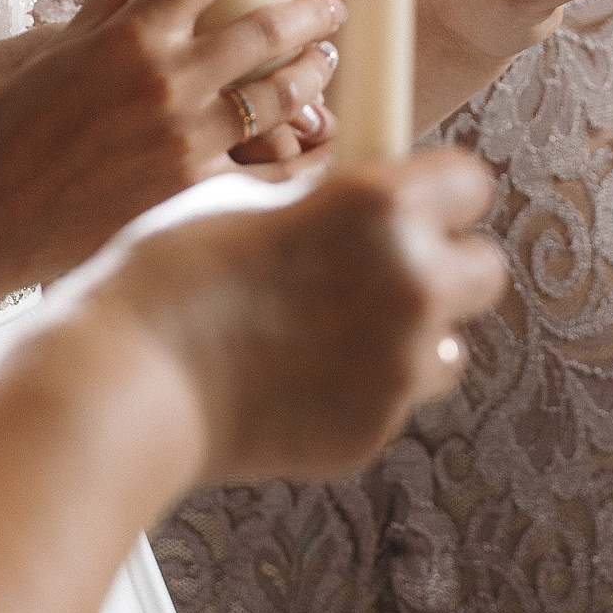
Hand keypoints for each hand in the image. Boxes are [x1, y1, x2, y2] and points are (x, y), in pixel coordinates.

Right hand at [0, 0, 347, 291]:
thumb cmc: (13, 129)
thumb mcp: (59, 54)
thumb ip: (104, 5)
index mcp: (133, 32)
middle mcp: (167, 79)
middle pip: (269, 29)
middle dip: (314, 13)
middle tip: (332, 9)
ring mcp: (185, 138)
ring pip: (281, 96)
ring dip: (314, 76)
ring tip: (323, 66)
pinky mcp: (194, 195)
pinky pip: (273, 171)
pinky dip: (305, 154)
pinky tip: (320, 142)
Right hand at [98, 148, 508, 482]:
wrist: (128, 379)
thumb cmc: (170, 272)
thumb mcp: (245, 197)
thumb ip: (319, 197)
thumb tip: (350, 195)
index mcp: (380, 205)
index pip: (470, 181)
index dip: (440, 190)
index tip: (417, 200)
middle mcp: (410, 282)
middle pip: (485, 269)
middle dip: (443, 266)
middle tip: (383, 269)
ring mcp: (398, 366)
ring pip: (447, 346)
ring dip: (409, 337)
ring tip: (328, 332)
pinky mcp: (374, 431)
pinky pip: (393, 401)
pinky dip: (360, 389)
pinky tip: (292, 377)